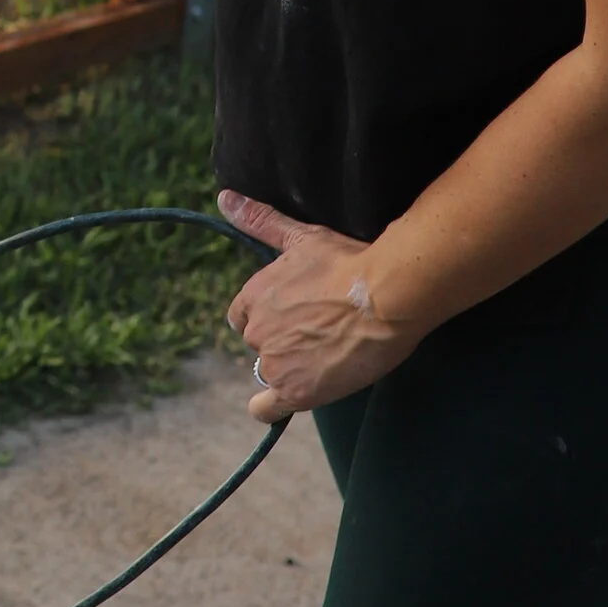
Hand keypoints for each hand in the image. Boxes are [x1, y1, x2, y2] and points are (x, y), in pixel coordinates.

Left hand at [221, 191, 416, 420]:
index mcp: (252, 297)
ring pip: (271, 373)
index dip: (268, 319)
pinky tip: (286, 400)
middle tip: (322, 334)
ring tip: (328, 358)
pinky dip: (271, 407)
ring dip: (293, 368)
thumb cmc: (348, 262)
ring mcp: (274, 363)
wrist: (384, 295)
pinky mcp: (296, 391)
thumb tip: (223, 197)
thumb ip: (259, 221)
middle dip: (284, 342)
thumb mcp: (300, 237)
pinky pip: (268, 409)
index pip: (244, 317)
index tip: (295, 317)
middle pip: (261, 345)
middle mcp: (256, 332)